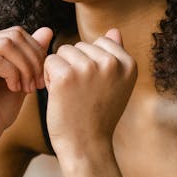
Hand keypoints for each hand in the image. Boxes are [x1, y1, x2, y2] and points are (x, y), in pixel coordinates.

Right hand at [0, 25, 52, 147]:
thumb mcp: (22, 77)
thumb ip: (31, 54)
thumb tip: (48, 30)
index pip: (16, 33)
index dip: (35, 51)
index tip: (43, 76)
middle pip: (12, 36)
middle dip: (32, 59)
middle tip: (38, 83)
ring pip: (4, 45)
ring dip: (24, 67)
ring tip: (28, 88)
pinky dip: (11, 73)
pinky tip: (15, 89)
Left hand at [43, 29, 136, 157]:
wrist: (86, 146)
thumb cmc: (98, 115)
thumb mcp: (116, 85)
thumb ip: (116, 56)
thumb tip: (114, 30)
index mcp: (128, 64)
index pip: (101, 42)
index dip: (92, 62)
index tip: (96, 87)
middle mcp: (111, 63)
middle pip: (80, 45)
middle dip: (75, 66)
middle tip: (82, 94)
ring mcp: (89, 68)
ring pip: (63, 51)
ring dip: (61, 71)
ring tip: (71, 95)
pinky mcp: (66, 75)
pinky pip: (49, 61)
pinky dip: (49, 77)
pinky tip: (59, 95)